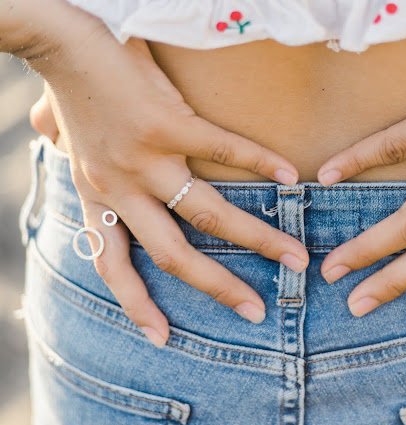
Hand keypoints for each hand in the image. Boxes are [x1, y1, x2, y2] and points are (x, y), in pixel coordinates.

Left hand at [21, 2, 308, 347]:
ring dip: (256, 240)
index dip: (136, 305)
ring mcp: (145, 159)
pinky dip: (259, 163)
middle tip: (257, 310)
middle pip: (173, 256)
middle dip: (219, 287)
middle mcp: (120, 188)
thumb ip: (63, 146)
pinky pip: (223, 150)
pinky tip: (288, 176)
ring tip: (294, 256)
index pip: (111, 265)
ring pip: (207, 215)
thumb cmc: (70, 84)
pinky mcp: (168, 123)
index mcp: (97, 195)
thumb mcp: (63, 133)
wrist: (61, 39)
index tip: (162, 338)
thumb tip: (46, 132)